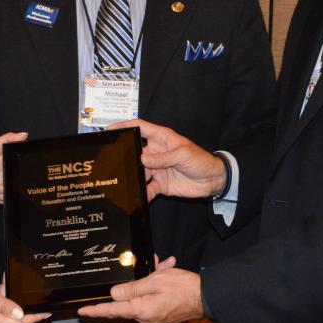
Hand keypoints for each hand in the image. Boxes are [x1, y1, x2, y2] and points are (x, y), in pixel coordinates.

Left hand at [0, 131, 27, 209]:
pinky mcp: (6, 195)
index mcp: (13, 160)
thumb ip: (7, 139)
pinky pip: (8, 197)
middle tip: (0, 177)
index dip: (26, 164)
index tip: (12, 166)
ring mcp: (10, 185)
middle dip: (11, 179)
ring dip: (0, 189)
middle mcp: (14, 173)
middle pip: (25, 177)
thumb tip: (24, 134)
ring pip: (15, 189)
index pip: (27, 161)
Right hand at [0, 269, 48, 322]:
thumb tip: (20, 313)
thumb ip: (5, 304)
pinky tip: (6, 294)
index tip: (46, 313)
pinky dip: (5, 307)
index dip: (34, 317)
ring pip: (6, 320)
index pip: (18, 322)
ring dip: (15, 313)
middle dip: (25, 319)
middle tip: (39, 310)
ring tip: (22, 304)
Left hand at [76, 267, 203, 322]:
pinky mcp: (161, 316)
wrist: (206, 296)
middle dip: (135, 283)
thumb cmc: (183, 287)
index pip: (113, 310)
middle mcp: (146, 319)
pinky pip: (151, 300)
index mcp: (141, 310)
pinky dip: (156, 287)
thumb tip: (114, 294)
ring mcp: (154, 319)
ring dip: (150, 282)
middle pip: (129, 300)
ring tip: (164, 267)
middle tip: (154, 266)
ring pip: (141, 297)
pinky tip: (167, 272)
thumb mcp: (155, 281)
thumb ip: (132, 288)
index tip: (82, 311)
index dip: (96, 310)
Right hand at [110, 120, 225, 200]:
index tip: (110, 130)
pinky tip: (139, 197)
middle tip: (113, 161)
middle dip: (125, 155)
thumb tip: (142, 158)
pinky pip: (147, 188)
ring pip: (139, 171)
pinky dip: (142, 193)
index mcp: (162, 138)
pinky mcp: (160, 183)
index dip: (125, 126)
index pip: (140, 128)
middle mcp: (156, 152)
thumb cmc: (201, 160)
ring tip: (124, 181)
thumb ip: (163, 158)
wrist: (213, 180)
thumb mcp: (183, 155)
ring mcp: (157, 168)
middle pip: (135, 151)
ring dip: (133, 176)